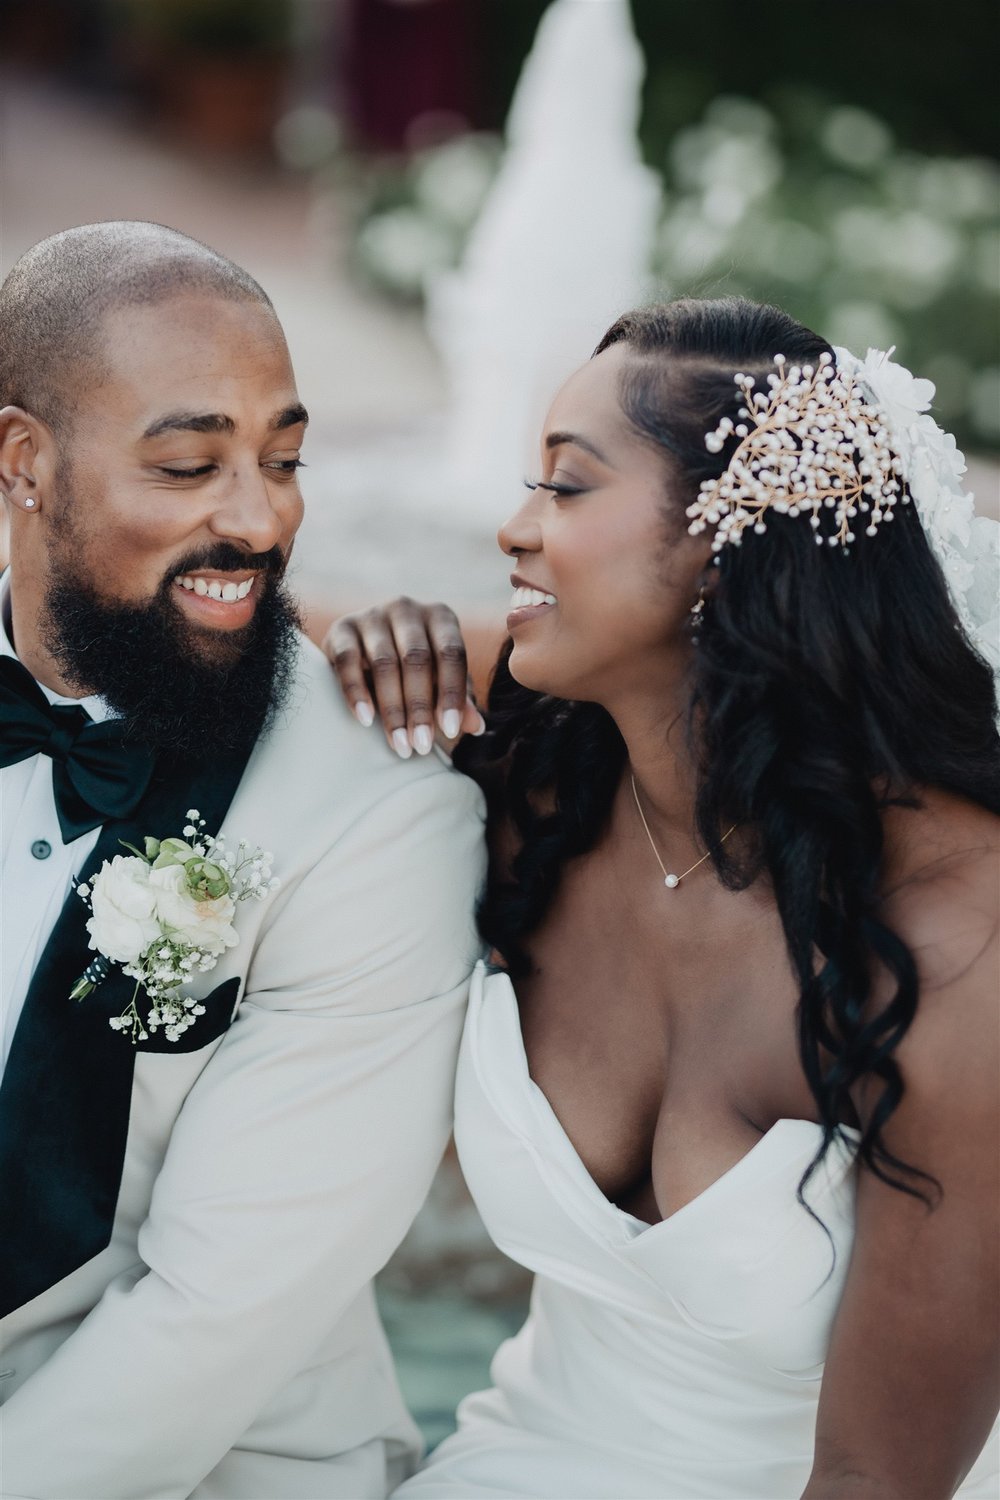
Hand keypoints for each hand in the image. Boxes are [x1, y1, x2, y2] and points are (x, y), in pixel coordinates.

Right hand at [324, 598, 485, 758]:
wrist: (366, 652)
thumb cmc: (414, 669)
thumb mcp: (440, 682)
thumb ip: (458, 701)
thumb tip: (476, 726)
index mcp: (440, 617)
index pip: (451, 653)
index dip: (452, 693)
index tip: (451, 731)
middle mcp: (406, 609)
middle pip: (417, 659)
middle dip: (420, 707)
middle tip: (422, 745)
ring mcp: (372, 615)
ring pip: (384, 663)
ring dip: (393, 709)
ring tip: (400, 744)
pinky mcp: (341, 629)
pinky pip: (348, 660)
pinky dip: (356, 692)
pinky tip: (366, 720)